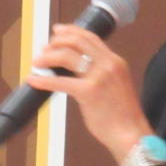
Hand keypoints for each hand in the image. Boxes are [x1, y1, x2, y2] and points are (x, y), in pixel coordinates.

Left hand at [27, 24, 153, 165]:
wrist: (131, 134)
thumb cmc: (123, 116)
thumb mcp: (116, 85)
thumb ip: (100, 74)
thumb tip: (76, 71)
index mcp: (115, 62)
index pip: (91, 37)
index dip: (71, 31)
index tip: (58, 31)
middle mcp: (109, 64)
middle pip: (78, 41)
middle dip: (57, 41)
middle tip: (45, 47)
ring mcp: (99, 77)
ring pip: (67, 56)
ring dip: (49, 56)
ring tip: (38, 61)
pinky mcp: (89, 92)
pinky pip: (60, 81)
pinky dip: (43, 80)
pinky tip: (34, 80)